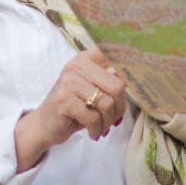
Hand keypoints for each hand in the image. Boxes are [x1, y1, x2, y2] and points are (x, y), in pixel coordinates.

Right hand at [14, 49, 125, 170]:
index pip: (111, 52)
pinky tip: (93, 132)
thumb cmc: (74, 107)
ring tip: (102, 127)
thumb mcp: (91, 89)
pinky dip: (97, 129)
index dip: (127, 62)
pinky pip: (93, 117)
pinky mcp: (64, 101)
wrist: (45, 124)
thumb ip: (109, 81)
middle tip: (114, 119)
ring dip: (108, 121)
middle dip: (119, 108)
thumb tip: (136, 80)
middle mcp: (77, 66)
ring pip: (106, 104)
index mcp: (86, 59)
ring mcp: (69, 82)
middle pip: (117, 86)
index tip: (141, 69)